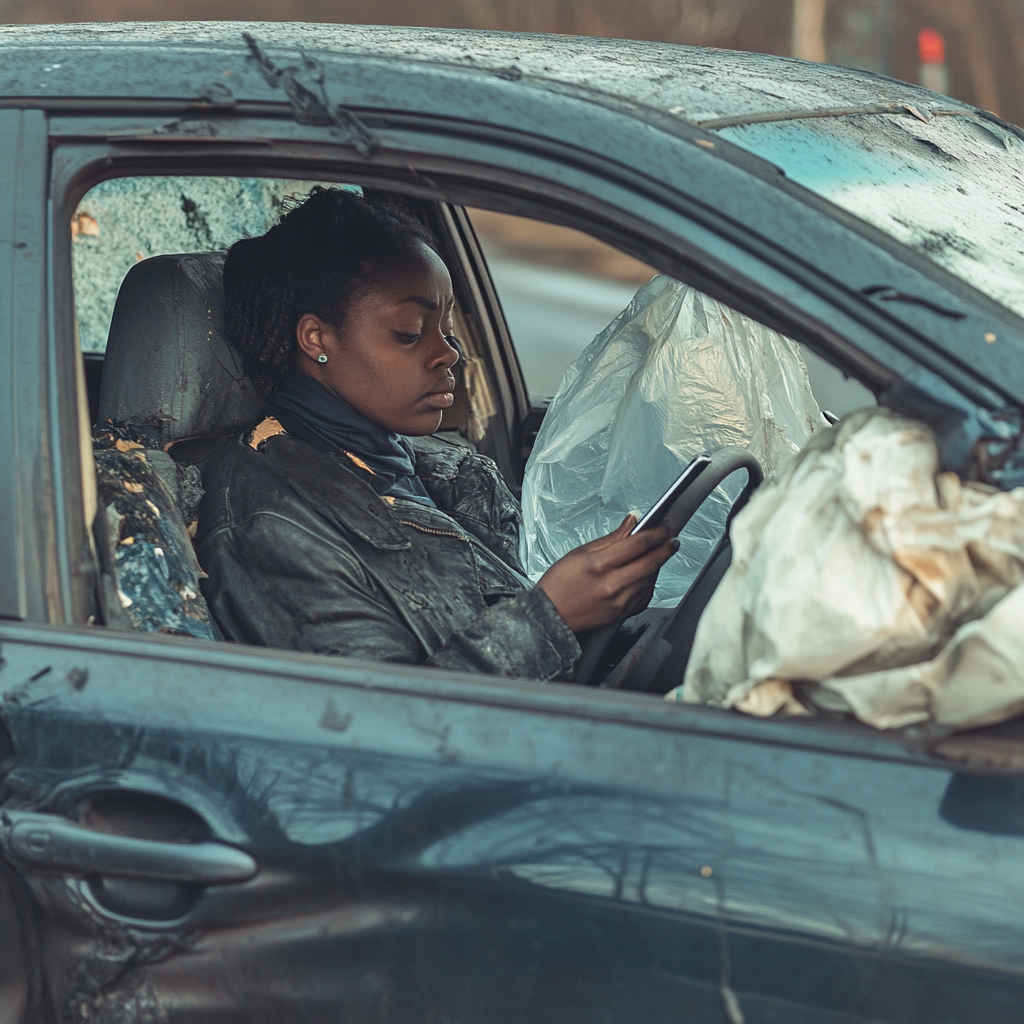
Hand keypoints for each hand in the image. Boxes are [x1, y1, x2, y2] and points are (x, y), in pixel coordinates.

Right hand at [537, 515, 679, 633]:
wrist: (551, 615)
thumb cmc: (559, 583)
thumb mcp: (580, 553)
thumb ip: (611, 538)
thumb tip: (632, 522)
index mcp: (599, 565)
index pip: (638, 543)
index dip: (656, 532)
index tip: (664, 526)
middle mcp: (612, 585)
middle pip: (651, 561)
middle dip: (666, 547)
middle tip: (672, 538)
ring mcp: (619, 602)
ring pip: (651, 578)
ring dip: (658, 564)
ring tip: (658, 553)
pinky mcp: (622, 614)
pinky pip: (644, 595)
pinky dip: (649, 581)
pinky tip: (646, 573)